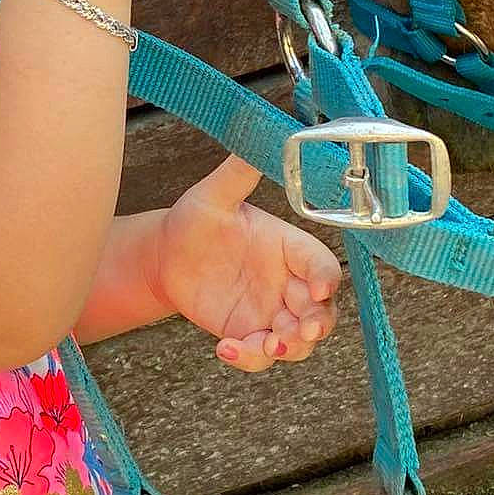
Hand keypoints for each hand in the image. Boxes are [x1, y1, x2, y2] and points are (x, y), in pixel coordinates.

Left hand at [149, 158, 340, 369]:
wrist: (167, 257)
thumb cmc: (195, 221)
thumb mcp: (213, 196)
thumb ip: (237, 173)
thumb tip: (260, 136)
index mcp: (290, 248)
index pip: (321, 265)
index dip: (326, 278)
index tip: (318, 288)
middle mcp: (288, 283)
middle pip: (321, 311)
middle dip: (316, 324)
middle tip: (302, 331)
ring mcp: (271, 312)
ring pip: (298, 341)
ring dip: (290, 348)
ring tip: (267, 345)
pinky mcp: (249, 333)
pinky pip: (260, 355)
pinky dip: (249, 358)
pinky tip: (225, 349)